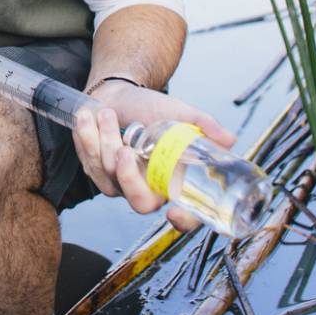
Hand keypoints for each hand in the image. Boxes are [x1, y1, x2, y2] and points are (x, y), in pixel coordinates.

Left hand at [72, 81, 235, 231]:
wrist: (119, 93)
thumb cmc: (151, 108)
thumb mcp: (180, 113)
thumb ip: (203, 125)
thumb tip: (229, 140)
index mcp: (173, 180)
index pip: (185, 214)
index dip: (183, 220)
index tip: (175, 211)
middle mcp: (148, 188)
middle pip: (140, 203)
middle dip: (128, 176)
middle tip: (125, 148)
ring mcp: (120, 183)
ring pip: (110, 176)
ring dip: (105, 139)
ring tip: (107, 113)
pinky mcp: (96, 172)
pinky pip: (89, 163)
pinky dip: (87, 136)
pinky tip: (90, 117)